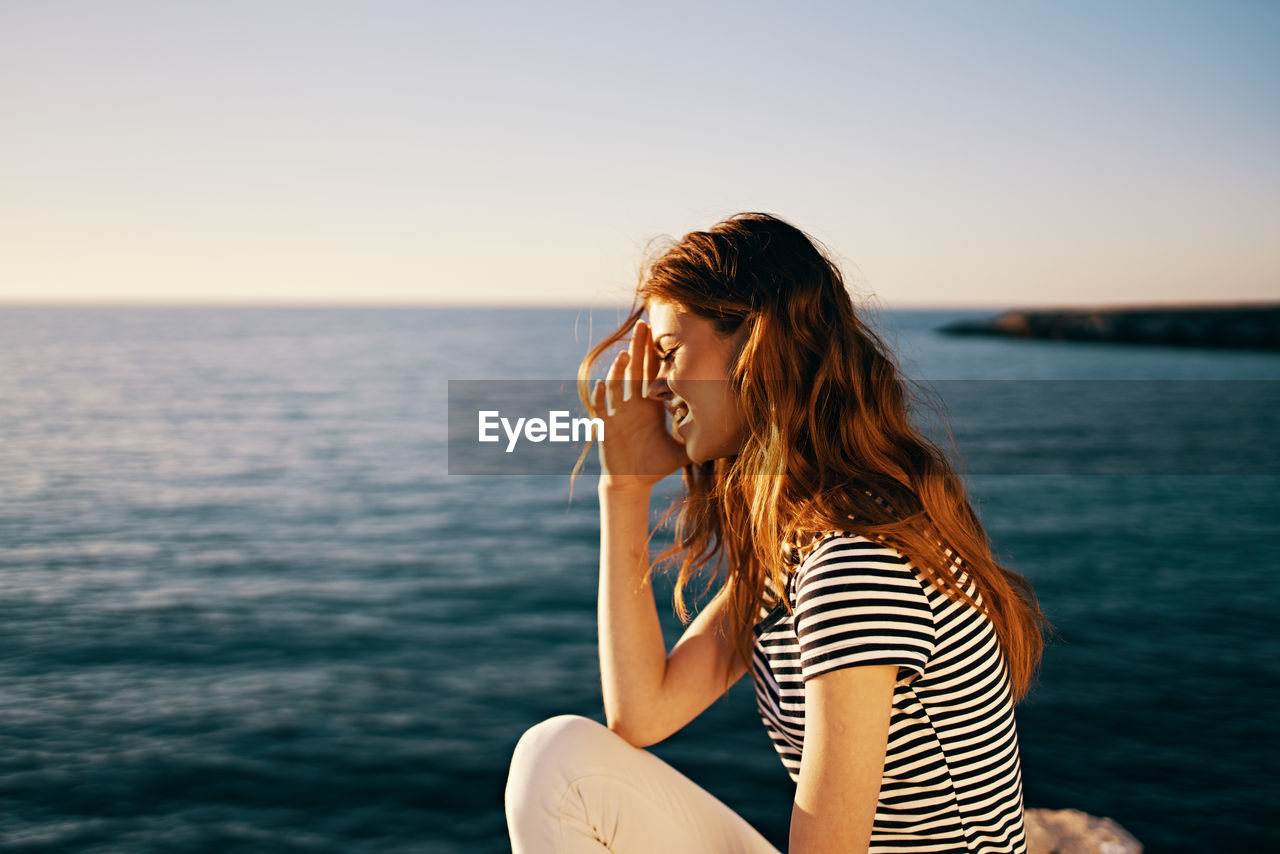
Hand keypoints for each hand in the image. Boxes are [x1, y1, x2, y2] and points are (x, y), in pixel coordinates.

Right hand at [591, 318, 691, 489]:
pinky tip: (603, 384)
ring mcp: (618, 412)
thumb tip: (729, 440)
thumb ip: (699, 441)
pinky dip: (601, 396)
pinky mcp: (606, 426)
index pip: (654, 374)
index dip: (658, 355)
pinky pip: (601, 407)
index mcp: (651, 405)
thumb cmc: (656, 465)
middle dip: (639, 347)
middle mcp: (634, 403)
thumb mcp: (681, 450)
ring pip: (617, 384)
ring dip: (619, 369)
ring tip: (626, 354)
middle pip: (635, 370)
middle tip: (643, 324)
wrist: (633, 481)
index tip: (664, 333)